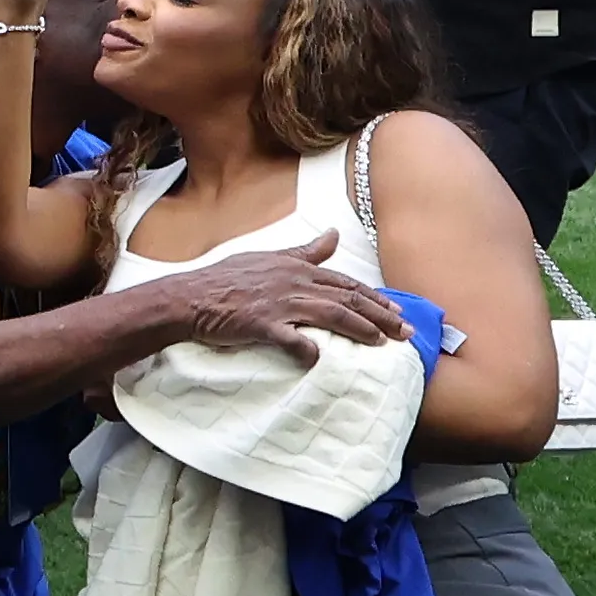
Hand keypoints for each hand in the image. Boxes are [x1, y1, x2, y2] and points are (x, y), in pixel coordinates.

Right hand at [138, 247, 411, 355]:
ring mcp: (279, 304)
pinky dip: (306, 350)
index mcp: (297, 268)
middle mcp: (294, 283)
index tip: (398, 310)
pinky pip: (289, 339)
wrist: (189, 297)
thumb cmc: (226, 279)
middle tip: (406, 332)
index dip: (375, 298)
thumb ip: (304, 252)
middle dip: (381, 315)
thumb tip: (333, 235)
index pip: (346, 283)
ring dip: (360, 329)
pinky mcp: (261, 324)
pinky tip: (318, 360)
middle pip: (348, 299)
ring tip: (382, 343)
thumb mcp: (268, 258)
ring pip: (331, 315)